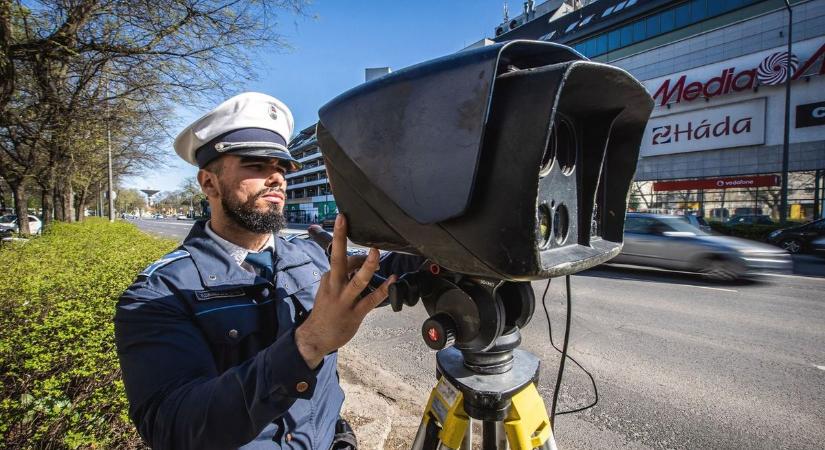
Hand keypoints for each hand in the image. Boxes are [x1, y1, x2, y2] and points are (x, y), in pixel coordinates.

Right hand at [295, 214, 395, 368]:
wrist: (316, 337)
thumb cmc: (325, 310)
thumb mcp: (328, 288)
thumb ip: (341, 273)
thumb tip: (355, 260)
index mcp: (328, 278)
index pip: (339, 257)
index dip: (349, 246)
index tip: (350, 228)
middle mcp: (335, 286)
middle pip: (338, 260)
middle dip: (340, 239)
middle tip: (343, 220)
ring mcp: (345, 300)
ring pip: (357, 280)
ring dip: (368, 266)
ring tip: (376, 253)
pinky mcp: (355, 313)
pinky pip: (371, 300)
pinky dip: (383, 290)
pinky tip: (392, 280)